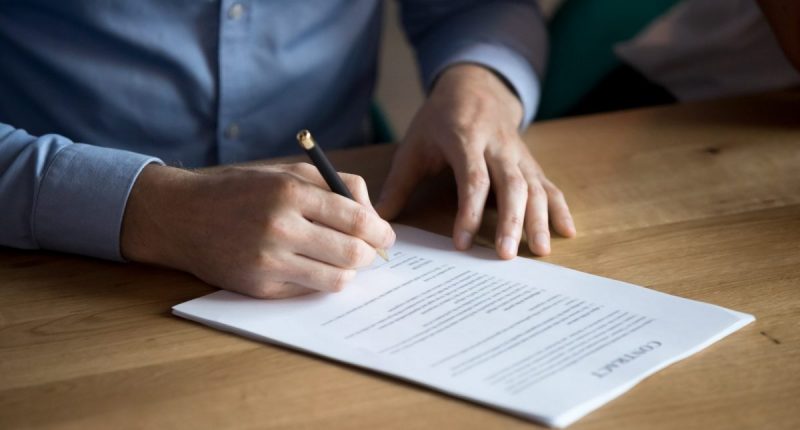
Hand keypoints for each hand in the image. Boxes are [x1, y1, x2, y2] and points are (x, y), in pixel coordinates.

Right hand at [121, 163, 394, 298]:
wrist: (182, 216)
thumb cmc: (240, 189)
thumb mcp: (285, 171)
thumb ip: (334, 184)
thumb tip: (372, 214)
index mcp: (290, 192)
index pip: (356, 220)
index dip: (380, 231)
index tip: (386, 235)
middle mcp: (280, 227)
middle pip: (353, 253)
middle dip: (371, 254)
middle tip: (372, 252)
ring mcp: (268, 261)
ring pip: (336, 279)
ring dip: (349, 271)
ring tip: (344, 260)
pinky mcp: (258, 287)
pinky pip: (307, 291)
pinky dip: (319, 281)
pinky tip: (312, 267)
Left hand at [376, 64, 574, 258]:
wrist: (475, 86)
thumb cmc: (440, 119)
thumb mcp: (415, 144)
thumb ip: (400, 182)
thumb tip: (379, 218)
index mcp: (465, 139)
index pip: (472, 179)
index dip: (469, 212)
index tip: (462, 243)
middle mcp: (498, 146)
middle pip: (511, 184)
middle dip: (511, 221)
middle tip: (506, 255)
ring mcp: (519, 154)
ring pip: (535, 187)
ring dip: (539, 219)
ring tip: (540, 251)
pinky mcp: (530, 163)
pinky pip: (549, 185)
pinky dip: (560, 209)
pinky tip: (567, 232)